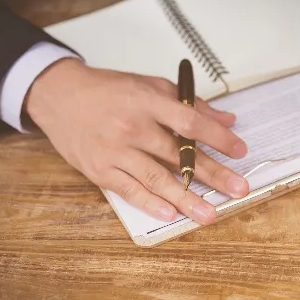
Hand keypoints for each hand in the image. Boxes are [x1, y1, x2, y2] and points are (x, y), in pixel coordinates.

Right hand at [25, 59, 249, 224]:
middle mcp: (134, 127)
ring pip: (157, 178)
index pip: (192, 123)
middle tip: (238, 189)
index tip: (240, 151)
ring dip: (186, 199)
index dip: (219, 138)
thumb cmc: (110, 90)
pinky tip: (171, 213)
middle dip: (213, 175)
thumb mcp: (152, 85)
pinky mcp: (99, 169)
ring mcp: (115, 150)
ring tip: (210, 214)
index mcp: (150, 102)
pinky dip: (150, 203)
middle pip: (180, 155)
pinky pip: (129, 190)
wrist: (60, 96)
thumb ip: (191, 103)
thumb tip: (227, 119)